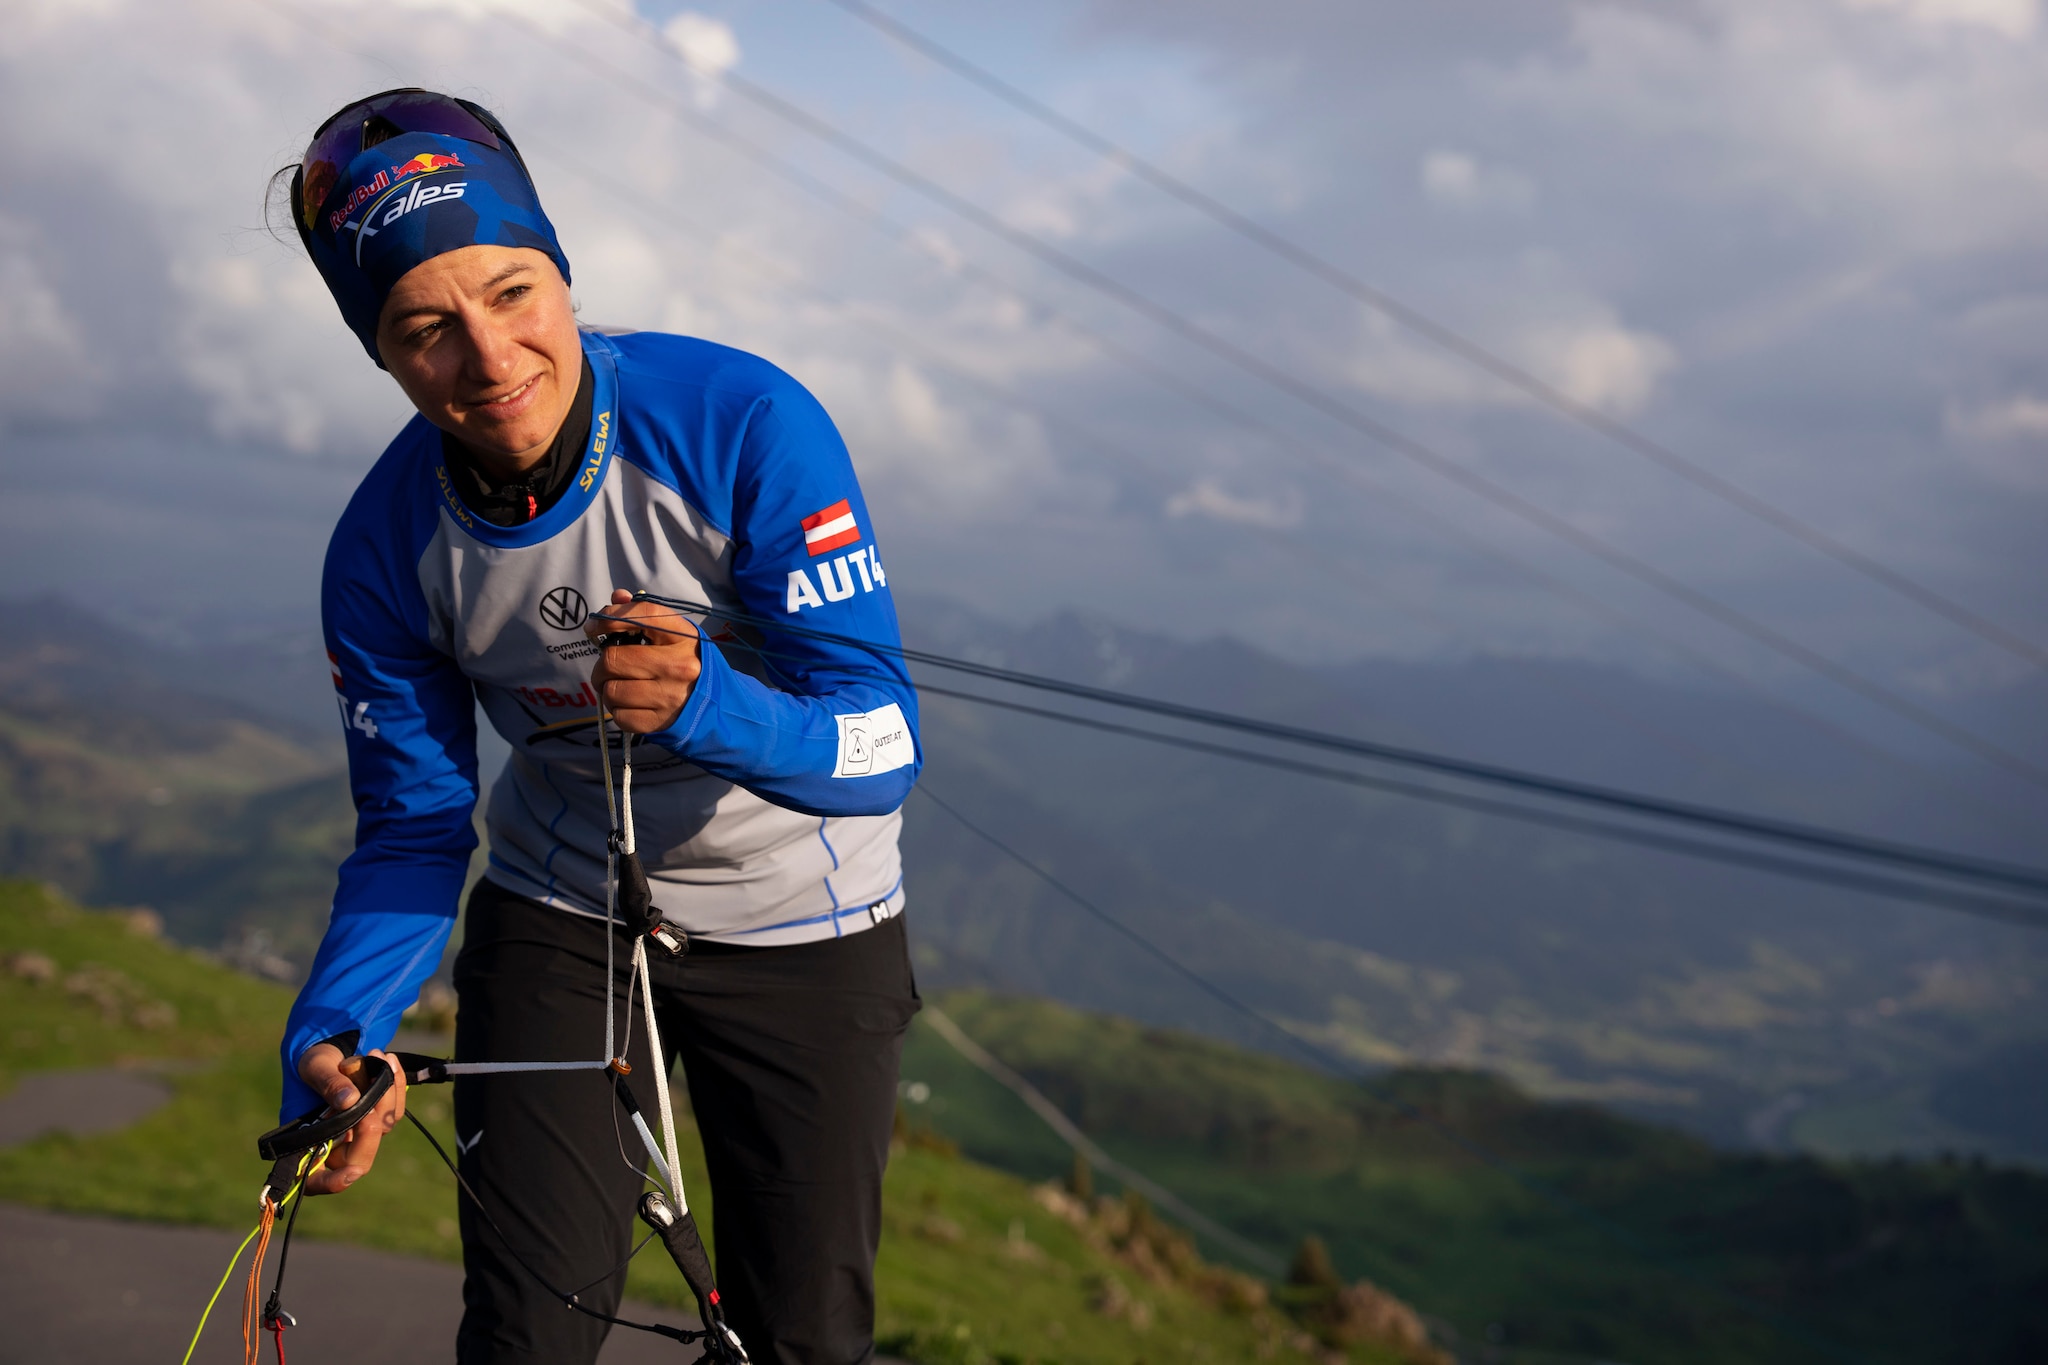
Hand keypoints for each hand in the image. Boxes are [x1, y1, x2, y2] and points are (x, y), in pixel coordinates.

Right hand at [295, 1046, 406, 1195]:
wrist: (330, 1048)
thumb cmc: (312, 1063)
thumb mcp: (315, 1067)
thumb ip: (328, 1084)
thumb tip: (349, 1100)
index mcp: (306, 1143)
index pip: (315, 1180)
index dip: (333, 1182)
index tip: (351, 1173)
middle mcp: (334, 1144)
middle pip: (359, 1159)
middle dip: (370, 1128)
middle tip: (371, 1091)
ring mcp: (359, 1132)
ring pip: (381, 1129)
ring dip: (385, 1093)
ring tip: (376, 1055)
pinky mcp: (379, 1116)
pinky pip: (394, 1110)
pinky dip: (396, 1085)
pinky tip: (389, 1060)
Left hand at [587, 590, 702, 732]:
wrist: (717, 704)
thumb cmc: (688, 662)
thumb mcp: (676, 633)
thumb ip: (644, 613)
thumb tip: (617, 597)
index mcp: (683, 637)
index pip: (641, 615)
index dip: (609, 618)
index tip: (593, 628)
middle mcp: (679, 666)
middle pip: (613, 659)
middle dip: (603, 663)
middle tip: (609, 666)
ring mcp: (670, 697)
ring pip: (611, 690)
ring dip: (607, 688)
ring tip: (619, 685)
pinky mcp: (660, 722)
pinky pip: (619, 715)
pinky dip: (617, 709)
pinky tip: (629, 703)